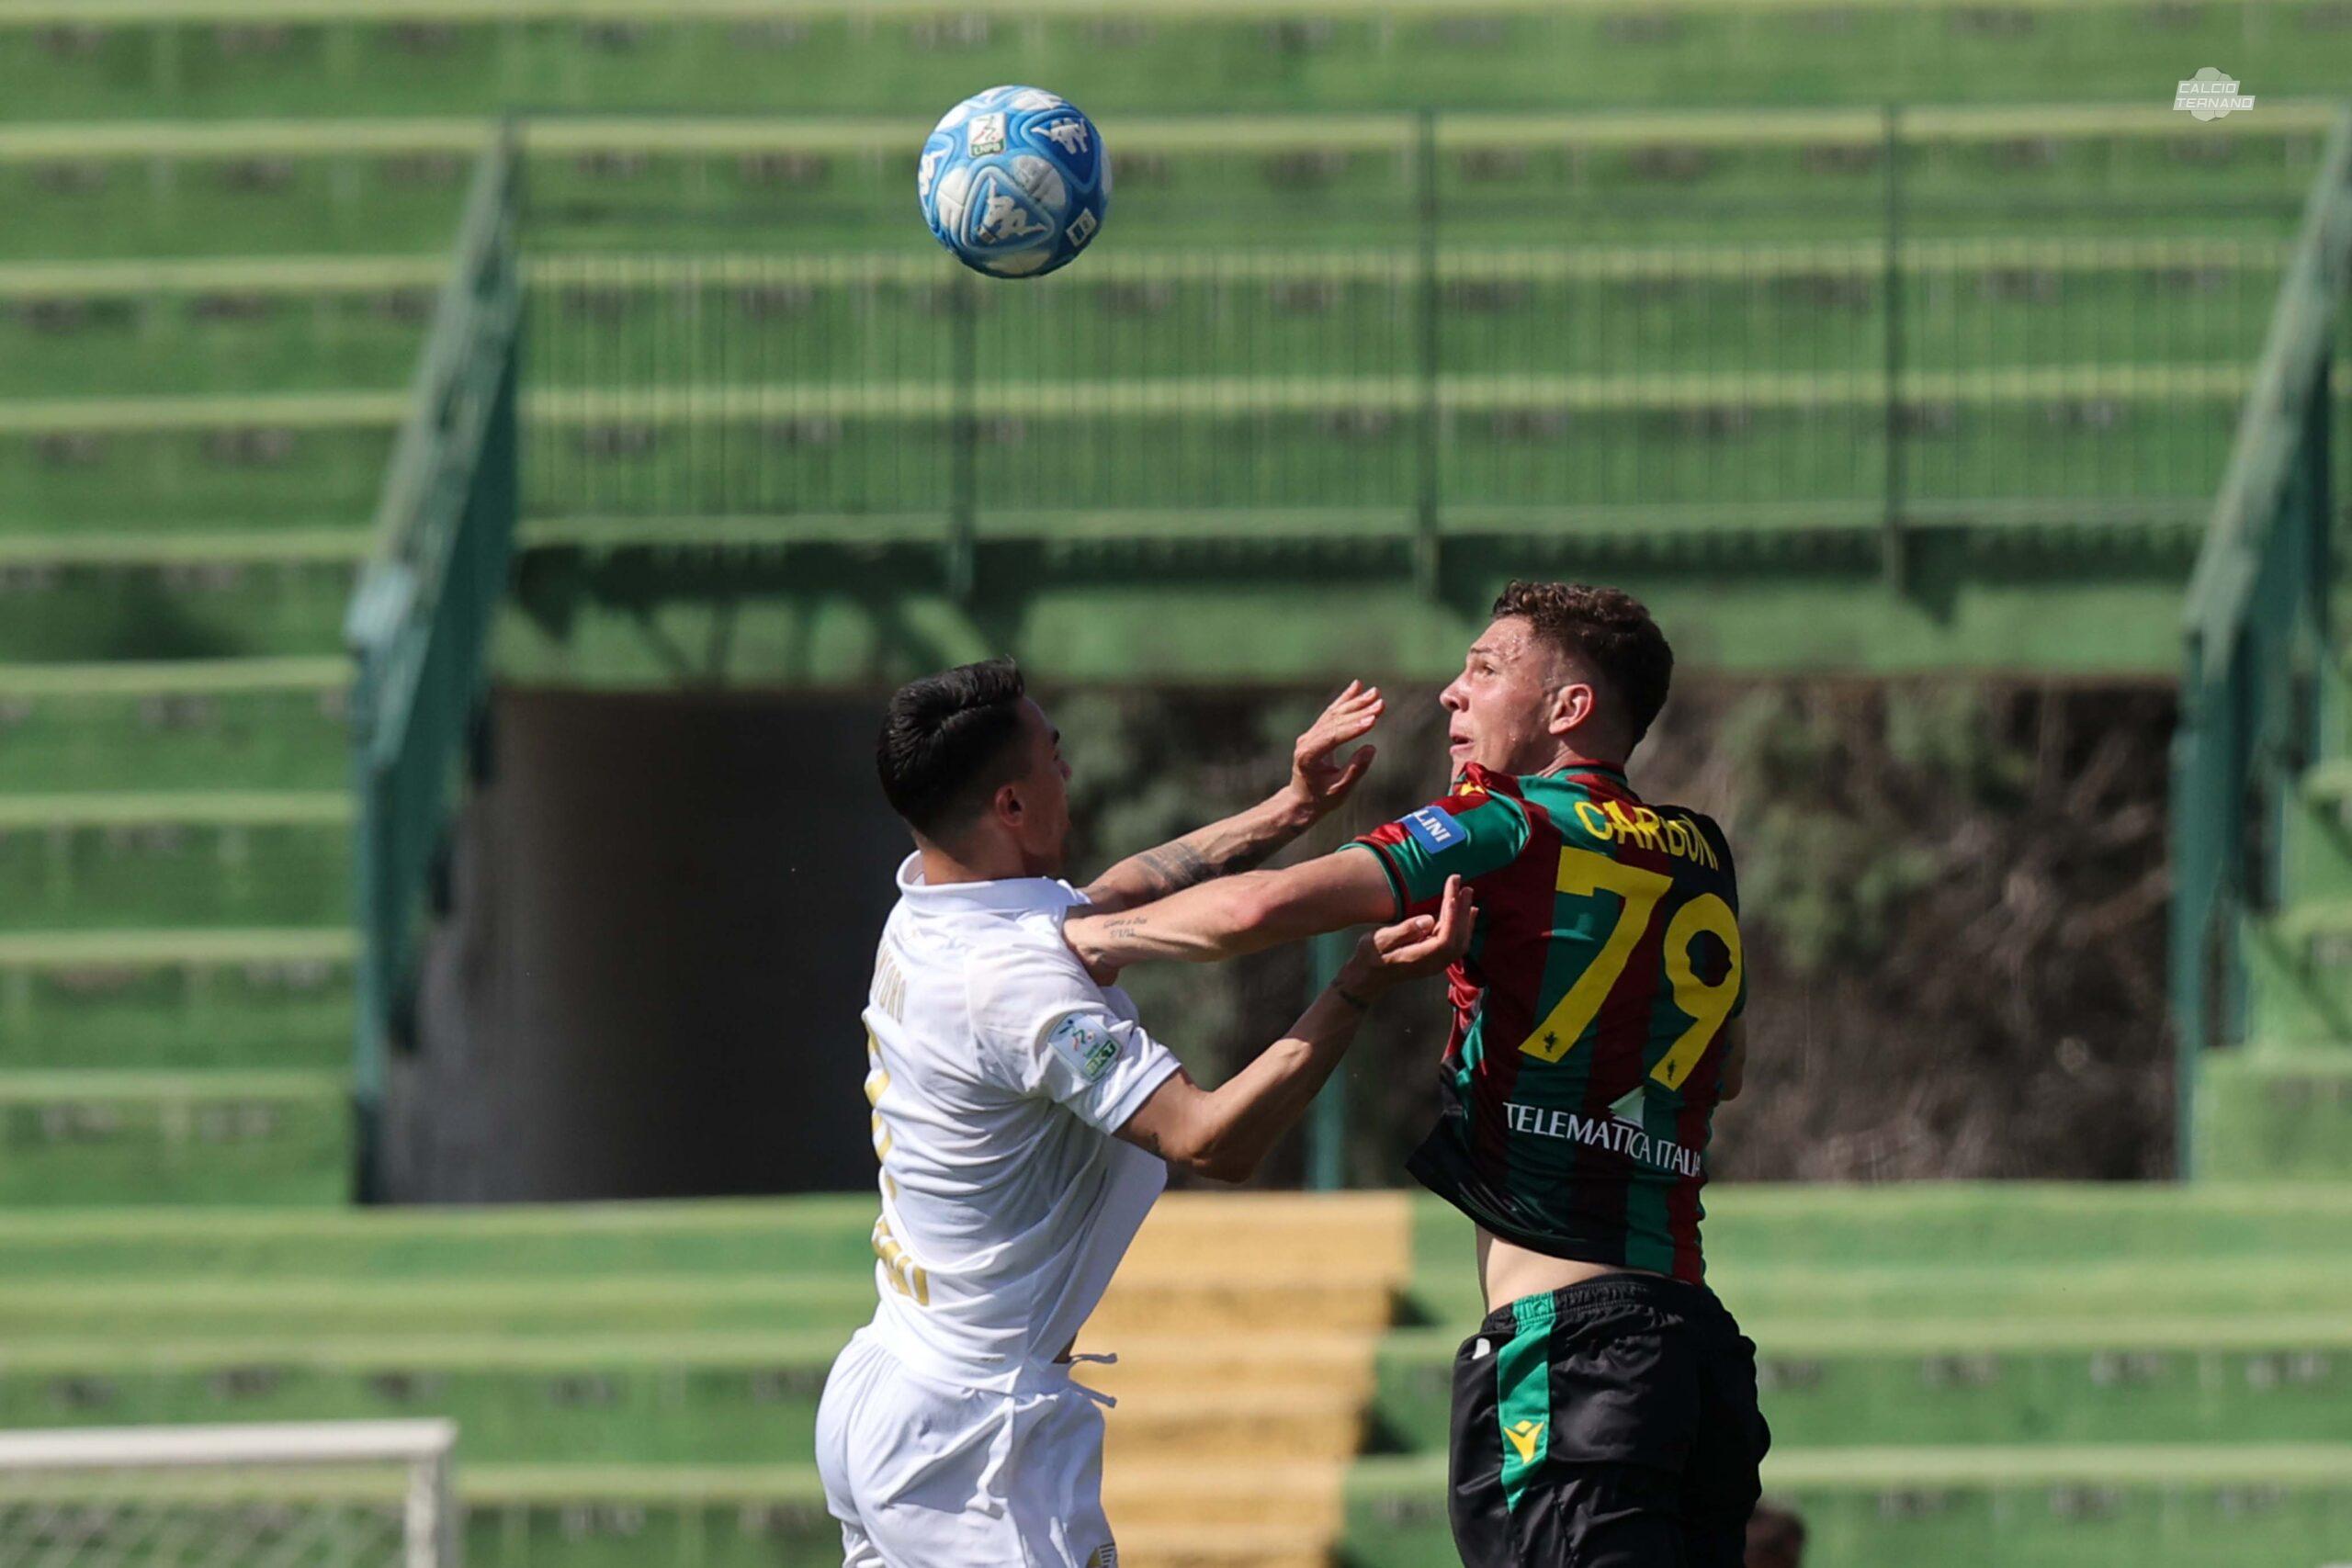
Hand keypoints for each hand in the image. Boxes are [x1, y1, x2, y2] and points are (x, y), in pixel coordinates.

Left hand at [1286, 679, 1381, 820]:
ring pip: (1334, 714)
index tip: (1373, 719)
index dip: (1353, 728)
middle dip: (1359, 711)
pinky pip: (1332, 713)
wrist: (1302, 800)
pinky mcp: (1316, 732)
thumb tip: (1370, 749)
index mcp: (1308, 757)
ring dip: (1355, 702)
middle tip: (1380, 703)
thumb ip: (1355, 770)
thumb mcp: (1340, 790)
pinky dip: (1345, 700)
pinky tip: (1357, 687)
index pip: (1333, 737)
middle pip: (1334, 721)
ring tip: (1375, 693)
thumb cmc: (1322, 799)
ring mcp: (1309, 735)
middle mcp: (1306, 742)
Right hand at [1344, 875, 1474, 996]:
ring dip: (1465, 917)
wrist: (1368, 976)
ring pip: (1460, 941)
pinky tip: (1467, 911)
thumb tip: (1428, 920)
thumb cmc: (1370, 955)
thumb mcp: (1379, 941)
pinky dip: (1463, 924)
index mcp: (1419, 959)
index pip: (1444, 940)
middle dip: (1461, 911)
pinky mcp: (1437, 958)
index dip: (1451, 919)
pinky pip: (1457, 942)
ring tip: (1468, 894)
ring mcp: (1437, 963)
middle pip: (1456, 939)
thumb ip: (1404, 931)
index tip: (1452, 895)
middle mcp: (1433, 964)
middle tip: (1465, 887)